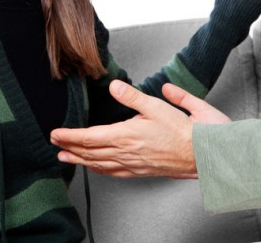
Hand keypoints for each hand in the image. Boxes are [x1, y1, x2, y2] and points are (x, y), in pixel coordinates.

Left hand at [50, 81, 229, 178]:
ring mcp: (134, 165)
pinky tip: (97, 168)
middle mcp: (127, 153)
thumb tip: (113, 86)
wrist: (206, 155)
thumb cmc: (187, 131)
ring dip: (81, 161)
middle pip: (90, 152)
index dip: (70, 135)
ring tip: (67, 158)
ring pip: (100, 164)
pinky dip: (100, 170)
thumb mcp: (158, 106)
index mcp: (127, 135)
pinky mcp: (143, 171)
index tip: (55, 133)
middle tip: (55, 144)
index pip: (89, 137)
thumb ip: (133, 97)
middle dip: (70, 147)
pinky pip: (115, 173)